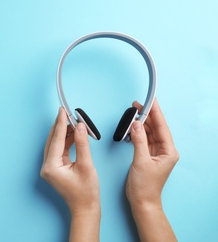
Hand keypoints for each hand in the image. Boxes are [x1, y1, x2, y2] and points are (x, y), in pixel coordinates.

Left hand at [41, 108, 99, 241]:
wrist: (85, 208)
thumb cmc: (86, 192)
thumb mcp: (86, 165)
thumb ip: (82, 144)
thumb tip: (80, 127)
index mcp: (51, 167)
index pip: (56, 140)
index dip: (61, 124)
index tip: (63, 111)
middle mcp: (46, 167)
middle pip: (52, 140)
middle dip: (60, 126)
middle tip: (67, 112)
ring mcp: (49, 168)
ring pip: (55, 144)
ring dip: (64, 133)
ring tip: (73, 121)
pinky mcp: (55, 168)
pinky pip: (59, 150)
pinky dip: (66, 141)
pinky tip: (74, 134)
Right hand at [126, 99, 178, 241]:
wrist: (142, 201)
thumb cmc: (145, 186)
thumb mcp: (141, 161)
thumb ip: (139, 141)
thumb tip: (136, 124)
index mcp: (169, 151)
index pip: (161, 127)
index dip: (156, 113)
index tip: (151, 101)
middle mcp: (165, 150)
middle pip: (156, 128)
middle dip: (147, 115)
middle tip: (137, 105)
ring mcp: (157, 153)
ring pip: (149, 132)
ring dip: (141, 123)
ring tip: (133, 113)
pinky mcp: (148, 155)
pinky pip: (144, 139)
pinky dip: (137, 133)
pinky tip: (132, 128)